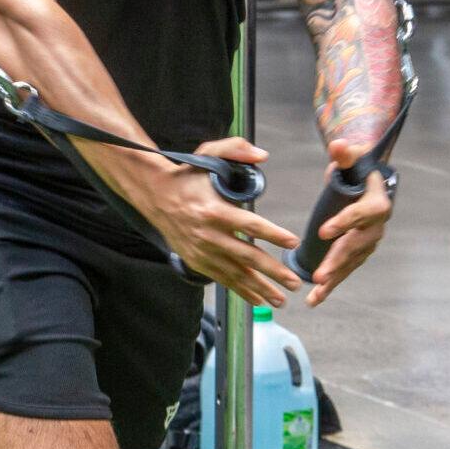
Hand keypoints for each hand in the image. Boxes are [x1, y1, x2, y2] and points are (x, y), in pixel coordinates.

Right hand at [139, 137, 304, 306]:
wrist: (155, 195)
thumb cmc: (187, 176)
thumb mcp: (208, 153)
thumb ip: (236, 149)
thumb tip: (263, 155)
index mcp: (215, 209)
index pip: (250, 224)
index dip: (273, 234)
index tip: (293, 242)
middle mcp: (208, 234)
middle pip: (247, 256)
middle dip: (273, 271)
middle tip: (294, 282)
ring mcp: (202, 251)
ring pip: (236, 274)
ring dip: (260, 288)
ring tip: (281, 299)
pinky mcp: (197, 261)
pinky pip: (222, 279)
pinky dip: (241, 291)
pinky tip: (258, 299)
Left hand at [302, 138, 393, 306]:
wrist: (366, 179)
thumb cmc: (356, 166)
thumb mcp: (352, 156)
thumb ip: (345, 152)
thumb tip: (338, 145)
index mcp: (377, 201)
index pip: (361, 213)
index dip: (344, 222)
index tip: (323, 231)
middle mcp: (377, 225)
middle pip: (356, 245)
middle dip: (337, 261)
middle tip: (319, 275)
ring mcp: (369, 241)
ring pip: (351, 262)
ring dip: (333, 279)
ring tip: (315, 293)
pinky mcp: (358, 252)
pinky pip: (345, 269)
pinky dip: (331, 285)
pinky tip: (314, 299)